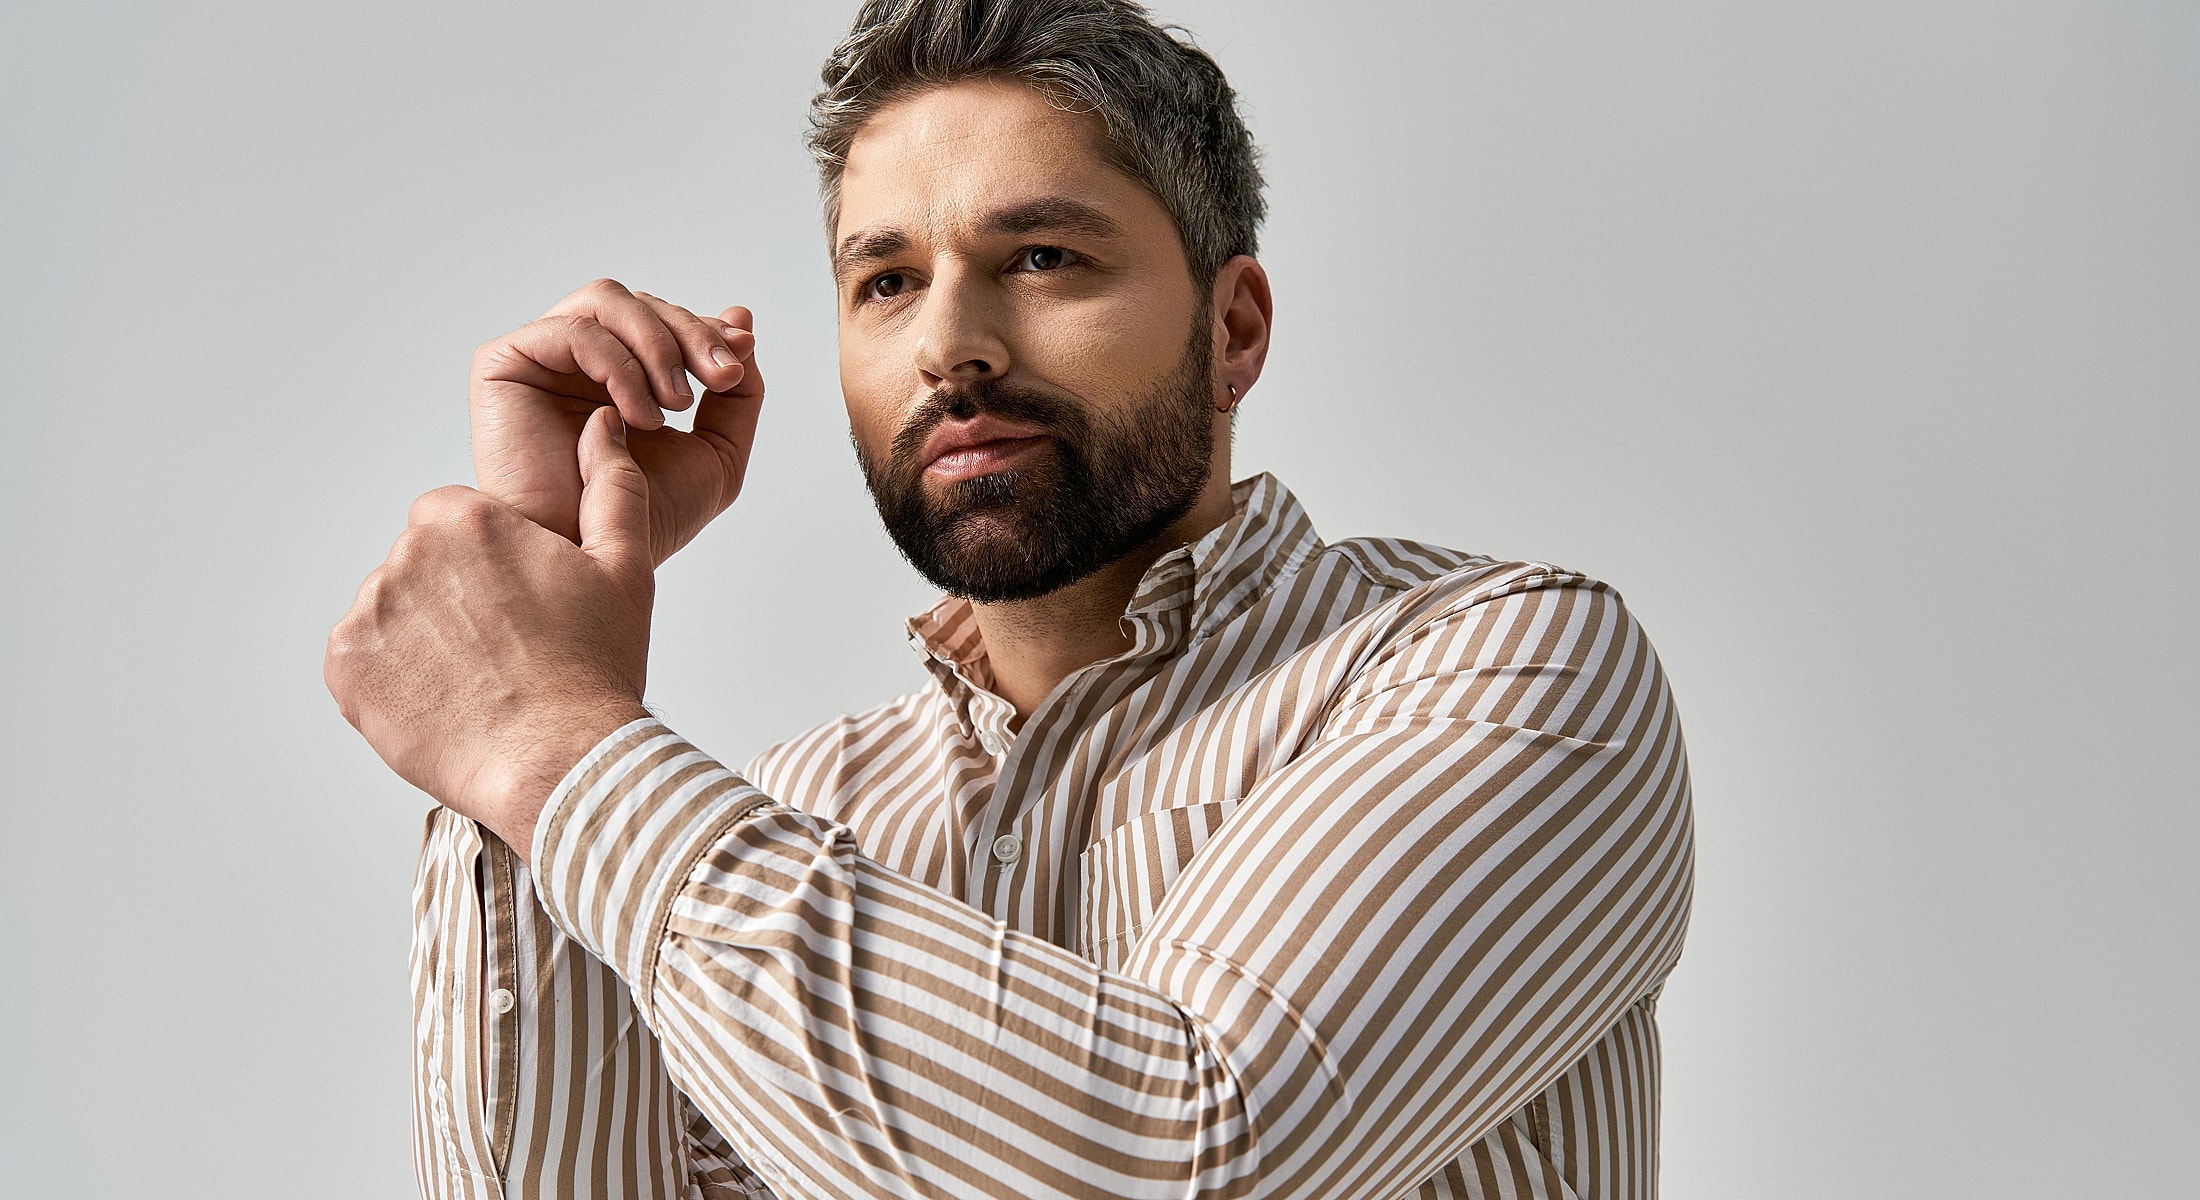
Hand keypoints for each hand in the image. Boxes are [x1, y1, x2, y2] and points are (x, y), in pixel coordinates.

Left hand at [326, 408, 655, 857]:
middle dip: (454, 600)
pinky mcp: (345, 670)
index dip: (492, 564)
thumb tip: (601, 426)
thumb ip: (609, 486)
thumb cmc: (595, 670)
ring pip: (391, 615)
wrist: (560, 762)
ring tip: (479, 682)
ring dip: (423, 640)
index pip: (455, 522)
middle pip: (420, 567)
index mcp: (463, 519)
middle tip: (505, 649)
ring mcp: (368, 614)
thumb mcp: (624, 566)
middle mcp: (404, 555)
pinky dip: (393, 681)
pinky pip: (361, 663)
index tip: (520, 604)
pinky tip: (446, 701)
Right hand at [471, 279, 764, 566]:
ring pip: (608, 300)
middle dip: (692, 334)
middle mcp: (578, 360)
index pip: (666, 321)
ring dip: (658, 344)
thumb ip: (737, 394)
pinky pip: (573, 330)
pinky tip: (636, 418)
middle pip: (642, 304)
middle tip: (722, 377)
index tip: (740, 353)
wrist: (589, 557)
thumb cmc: (643, 518)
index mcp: (620, 374)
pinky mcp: (504, 364)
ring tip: (676, 403)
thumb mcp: (717, 454)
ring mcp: (541, 358)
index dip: (706, 329)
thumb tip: (741, 320)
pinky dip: (618, 366)